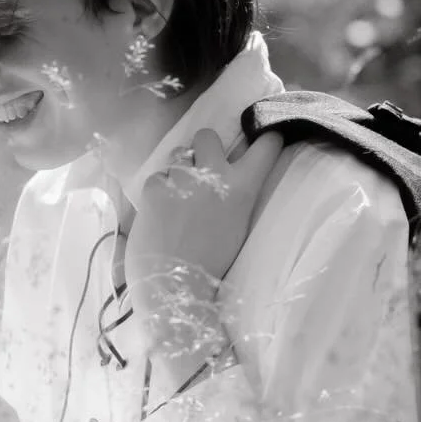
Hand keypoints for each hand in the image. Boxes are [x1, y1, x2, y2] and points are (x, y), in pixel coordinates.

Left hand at [126, 127, 284, 365]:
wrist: (177, 287)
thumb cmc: (211, 265)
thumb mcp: (237, 226)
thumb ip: (234, 197)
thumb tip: (228, 179)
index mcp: (243, 188)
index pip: (266, 144)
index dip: (264, 137)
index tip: (261, 137)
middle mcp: (215, 175)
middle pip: (207, 135)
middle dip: (202, 147)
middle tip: (200, 169)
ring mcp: (182, 179)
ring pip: (178, 154)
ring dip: (178, 169)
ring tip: (176, 196)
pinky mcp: (154, 188)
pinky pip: (156, 177)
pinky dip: (157, 191)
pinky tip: (159, 214)